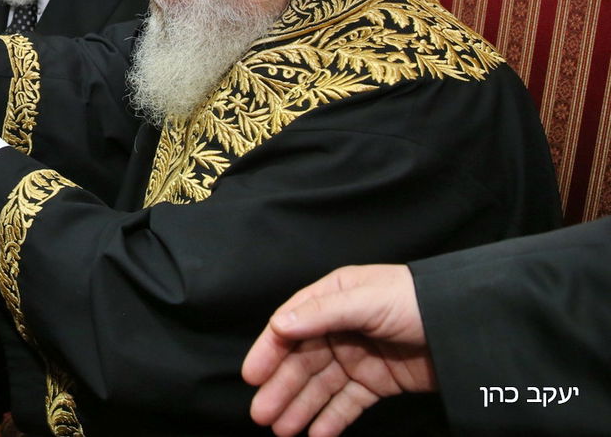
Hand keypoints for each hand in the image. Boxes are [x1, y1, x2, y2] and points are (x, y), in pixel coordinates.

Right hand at [243, 264, 434, 436]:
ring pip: (320, 386)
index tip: (252, 376)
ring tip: (282, 431)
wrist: (469, 325)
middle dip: (281, 388)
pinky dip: (331, 419)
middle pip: (302, 361)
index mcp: (332, 298)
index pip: (291, 326)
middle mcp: (339, 327)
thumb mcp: (367, 300)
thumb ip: (322, 313)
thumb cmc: (415, 300)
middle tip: (262, 416)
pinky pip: (348, 403)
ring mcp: (358, 356)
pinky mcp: (377, 382)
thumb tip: (279, 326)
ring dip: (300, 407)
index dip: (269, 351)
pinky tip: (316, 435)